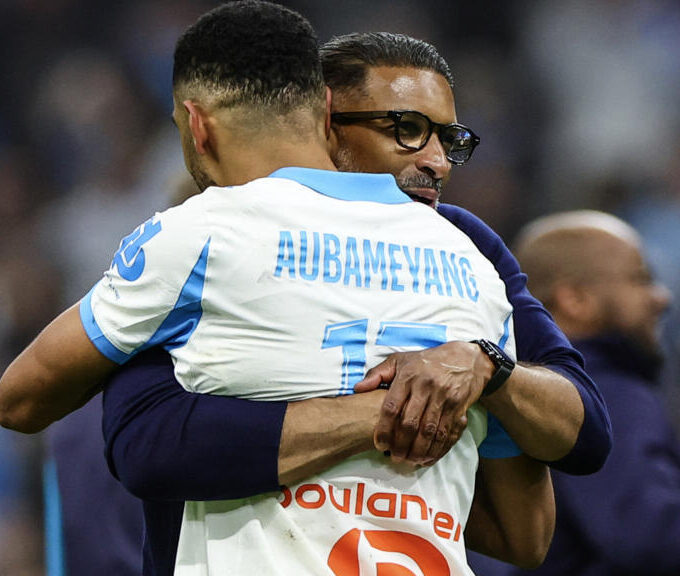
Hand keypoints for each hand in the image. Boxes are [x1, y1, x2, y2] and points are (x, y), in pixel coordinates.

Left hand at [354, 341, 492, 464]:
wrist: (465, 359)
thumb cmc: (426, 361)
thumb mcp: (400, 360)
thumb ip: (377, 374)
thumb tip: (358, 389)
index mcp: (408, 376)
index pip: (392, 407)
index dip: (384, 429)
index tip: (380, 444)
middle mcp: (426, 387)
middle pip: (411, 423)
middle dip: (401, 445)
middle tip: (395, 458)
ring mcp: (444, 398)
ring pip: (430, 432)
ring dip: (419, 451)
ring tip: (410, 461)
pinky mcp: (459, 407)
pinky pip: (448, 433)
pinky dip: (438, 449)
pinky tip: (428, 458)